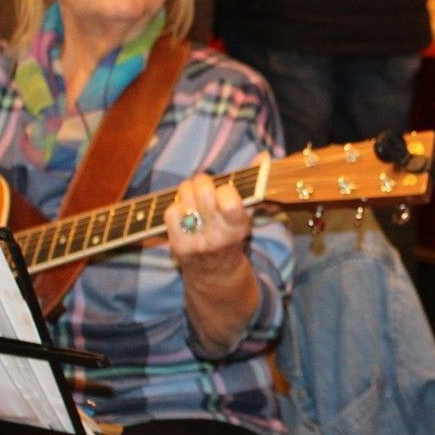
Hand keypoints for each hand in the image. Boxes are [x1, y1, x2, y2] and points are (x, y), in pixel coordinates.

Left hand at [165, 173, 258, 354]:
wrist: (216, 279)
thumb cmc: (233, 239)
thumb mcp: (247, 216)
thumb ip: (255, 185)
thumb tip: (263, 156)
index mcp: (239, 227)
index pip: (229, 199)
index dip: (225, 189)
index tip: (226, 193)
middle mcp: (218, 236)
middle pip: (202, 190)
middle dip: (202, 182)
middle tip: (204, 188)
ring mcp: (196, 241)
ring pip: (184, 196)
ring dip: (187, 192)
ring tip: (193, 200)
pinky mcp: (178, 246)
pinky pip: (171, 212)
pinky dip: (176, 208)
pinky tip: (183, 214)